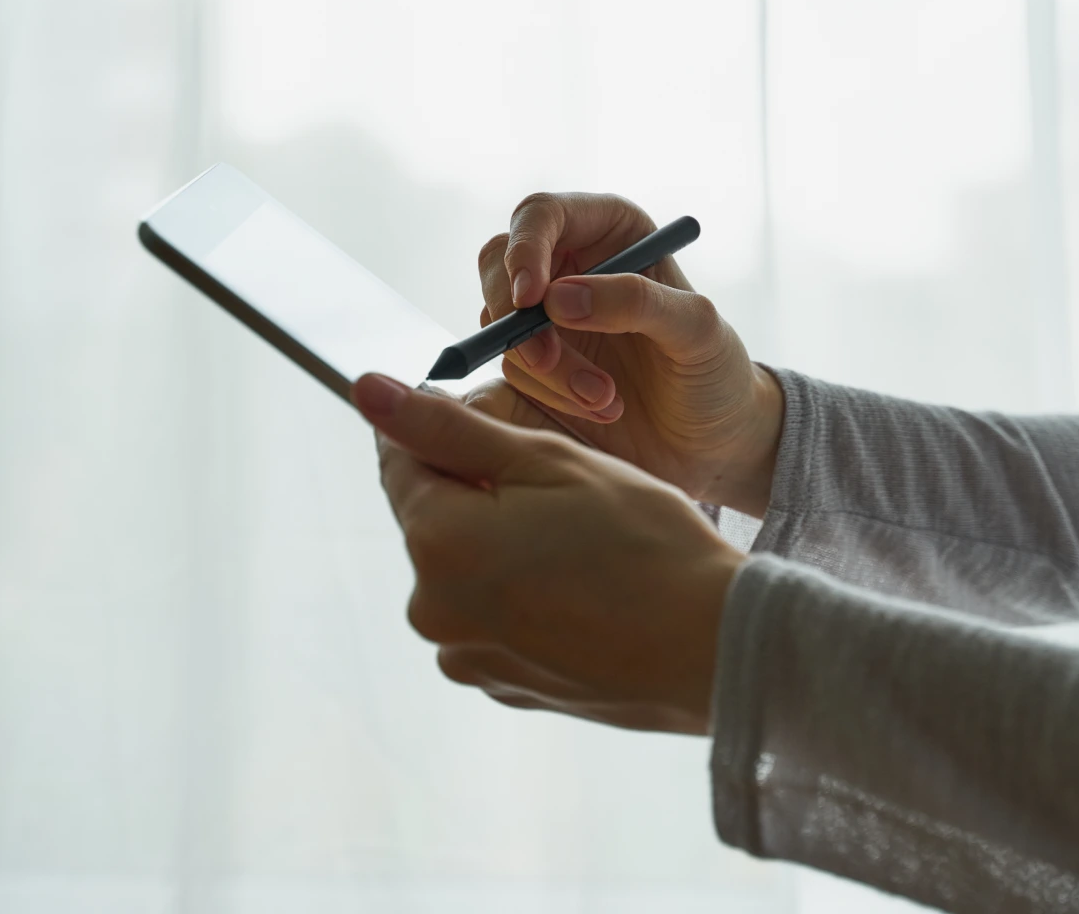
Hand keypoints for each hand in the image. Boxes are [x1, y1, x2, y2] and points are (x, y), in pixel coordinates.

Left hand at [355, 372, 745, 734]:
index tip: (501, 427)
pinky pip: (499, 620)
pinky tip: (590, 593)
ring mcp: (468, 657)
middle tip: (568, 492)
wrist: (712, 649)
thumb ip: (447, 428)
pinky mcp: (504, 687)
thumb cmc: (642, 545)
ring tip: (587, 547)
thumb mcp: (546, 462)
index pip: (402, 463)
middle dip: (485, 495)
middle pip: (438, 520)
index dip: (450, 432)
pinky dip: (530, 598)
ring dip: (508, 548)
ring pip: (470, 572)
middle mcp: (433, 610)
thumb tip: (365, 390)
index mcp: (436, 543)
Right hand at [477, 192, 782, 515]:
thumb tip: (557, 298)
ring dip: (547, 370)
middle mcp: (571, 263)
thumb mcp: (696, 329)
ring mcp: (546, 315)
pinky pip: (511, 369)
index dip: (524, 248)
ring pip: (503, 325)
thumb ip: (636, 301)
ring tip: (607, 399)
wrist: (711, 441)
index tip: (530, 300)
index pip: (542, 214)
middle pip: (499, 264)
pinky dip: (548, 394)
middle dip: (517, 318)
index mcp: (612, 230)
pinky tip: (601, 408)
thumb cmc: (715, 371)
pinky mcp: (534, 363)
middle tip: (546, 361)